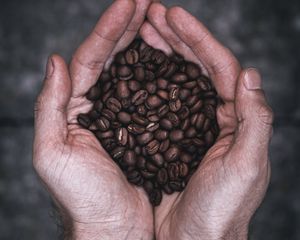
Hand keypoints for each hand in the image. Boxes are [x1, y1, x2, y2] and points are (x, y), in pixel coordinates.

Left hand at [33, 1, 154, 238]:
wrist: (112, 227)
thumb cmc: (82, 198)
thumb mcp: (53, 153)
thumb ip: (49, 106)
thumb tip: (55, 62)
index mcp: (76, 108)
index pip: (91, 59)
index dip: (109, 30)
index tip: (128, 4)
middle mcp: (100, 107)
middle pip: (114, 58)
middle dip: (128, 27)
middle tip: (146, 1)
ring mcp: (125, 116)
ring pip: (136, 72)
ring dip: (145, 44)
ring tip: (158, 18)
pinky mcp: (146, 128)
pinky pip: (154, 95)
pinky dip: (161, 74)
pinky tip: (170, 57)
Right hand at [142, 3, 273, 239]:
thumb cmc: (222, 211)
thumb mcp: (246, 166)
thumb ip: (255, 121)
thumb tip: (251, 74)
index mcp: (236, 118)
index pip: (220, 66)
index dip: (198, 39)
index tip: (173, 16)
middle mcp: (215, 116)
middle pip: (197, 66)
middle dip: (176, 38)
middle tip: (152, 15)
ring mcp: (190, 124)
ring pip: (176, 80)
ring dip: (161, 54)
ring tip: (143, 32)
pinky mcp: (170, 136)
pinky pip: (160, 101)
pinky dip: (150, 82)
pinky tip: (137, 68)